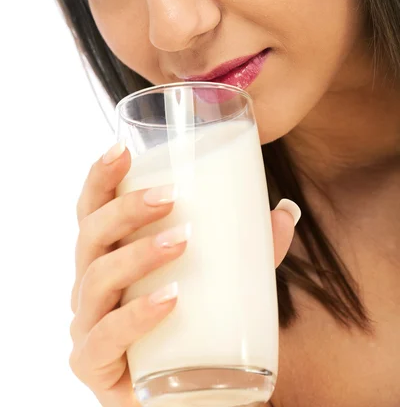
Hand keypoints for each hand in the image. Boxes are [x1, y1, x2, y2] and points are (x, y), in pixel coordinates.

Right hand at [68, 143, 299, 406]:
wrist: (191, 394)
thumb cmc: (194, 326)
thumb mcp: (223, 280)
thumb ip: (252, 249)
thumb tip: (285, 211)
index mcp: (111, 255)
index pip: (92, 209)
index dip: (100, 177)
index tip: (123, 150)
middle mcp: (91, 285)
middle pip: (90, 236)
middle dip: (126, 209)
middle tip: (171, 197)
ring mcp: (88, 326)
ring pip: (95, 279)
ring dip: (138, 254)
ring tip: (182, 241)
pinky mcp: (95, 367)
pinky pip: (104, 338)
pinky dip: (136, 316)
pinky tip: (170, 299)